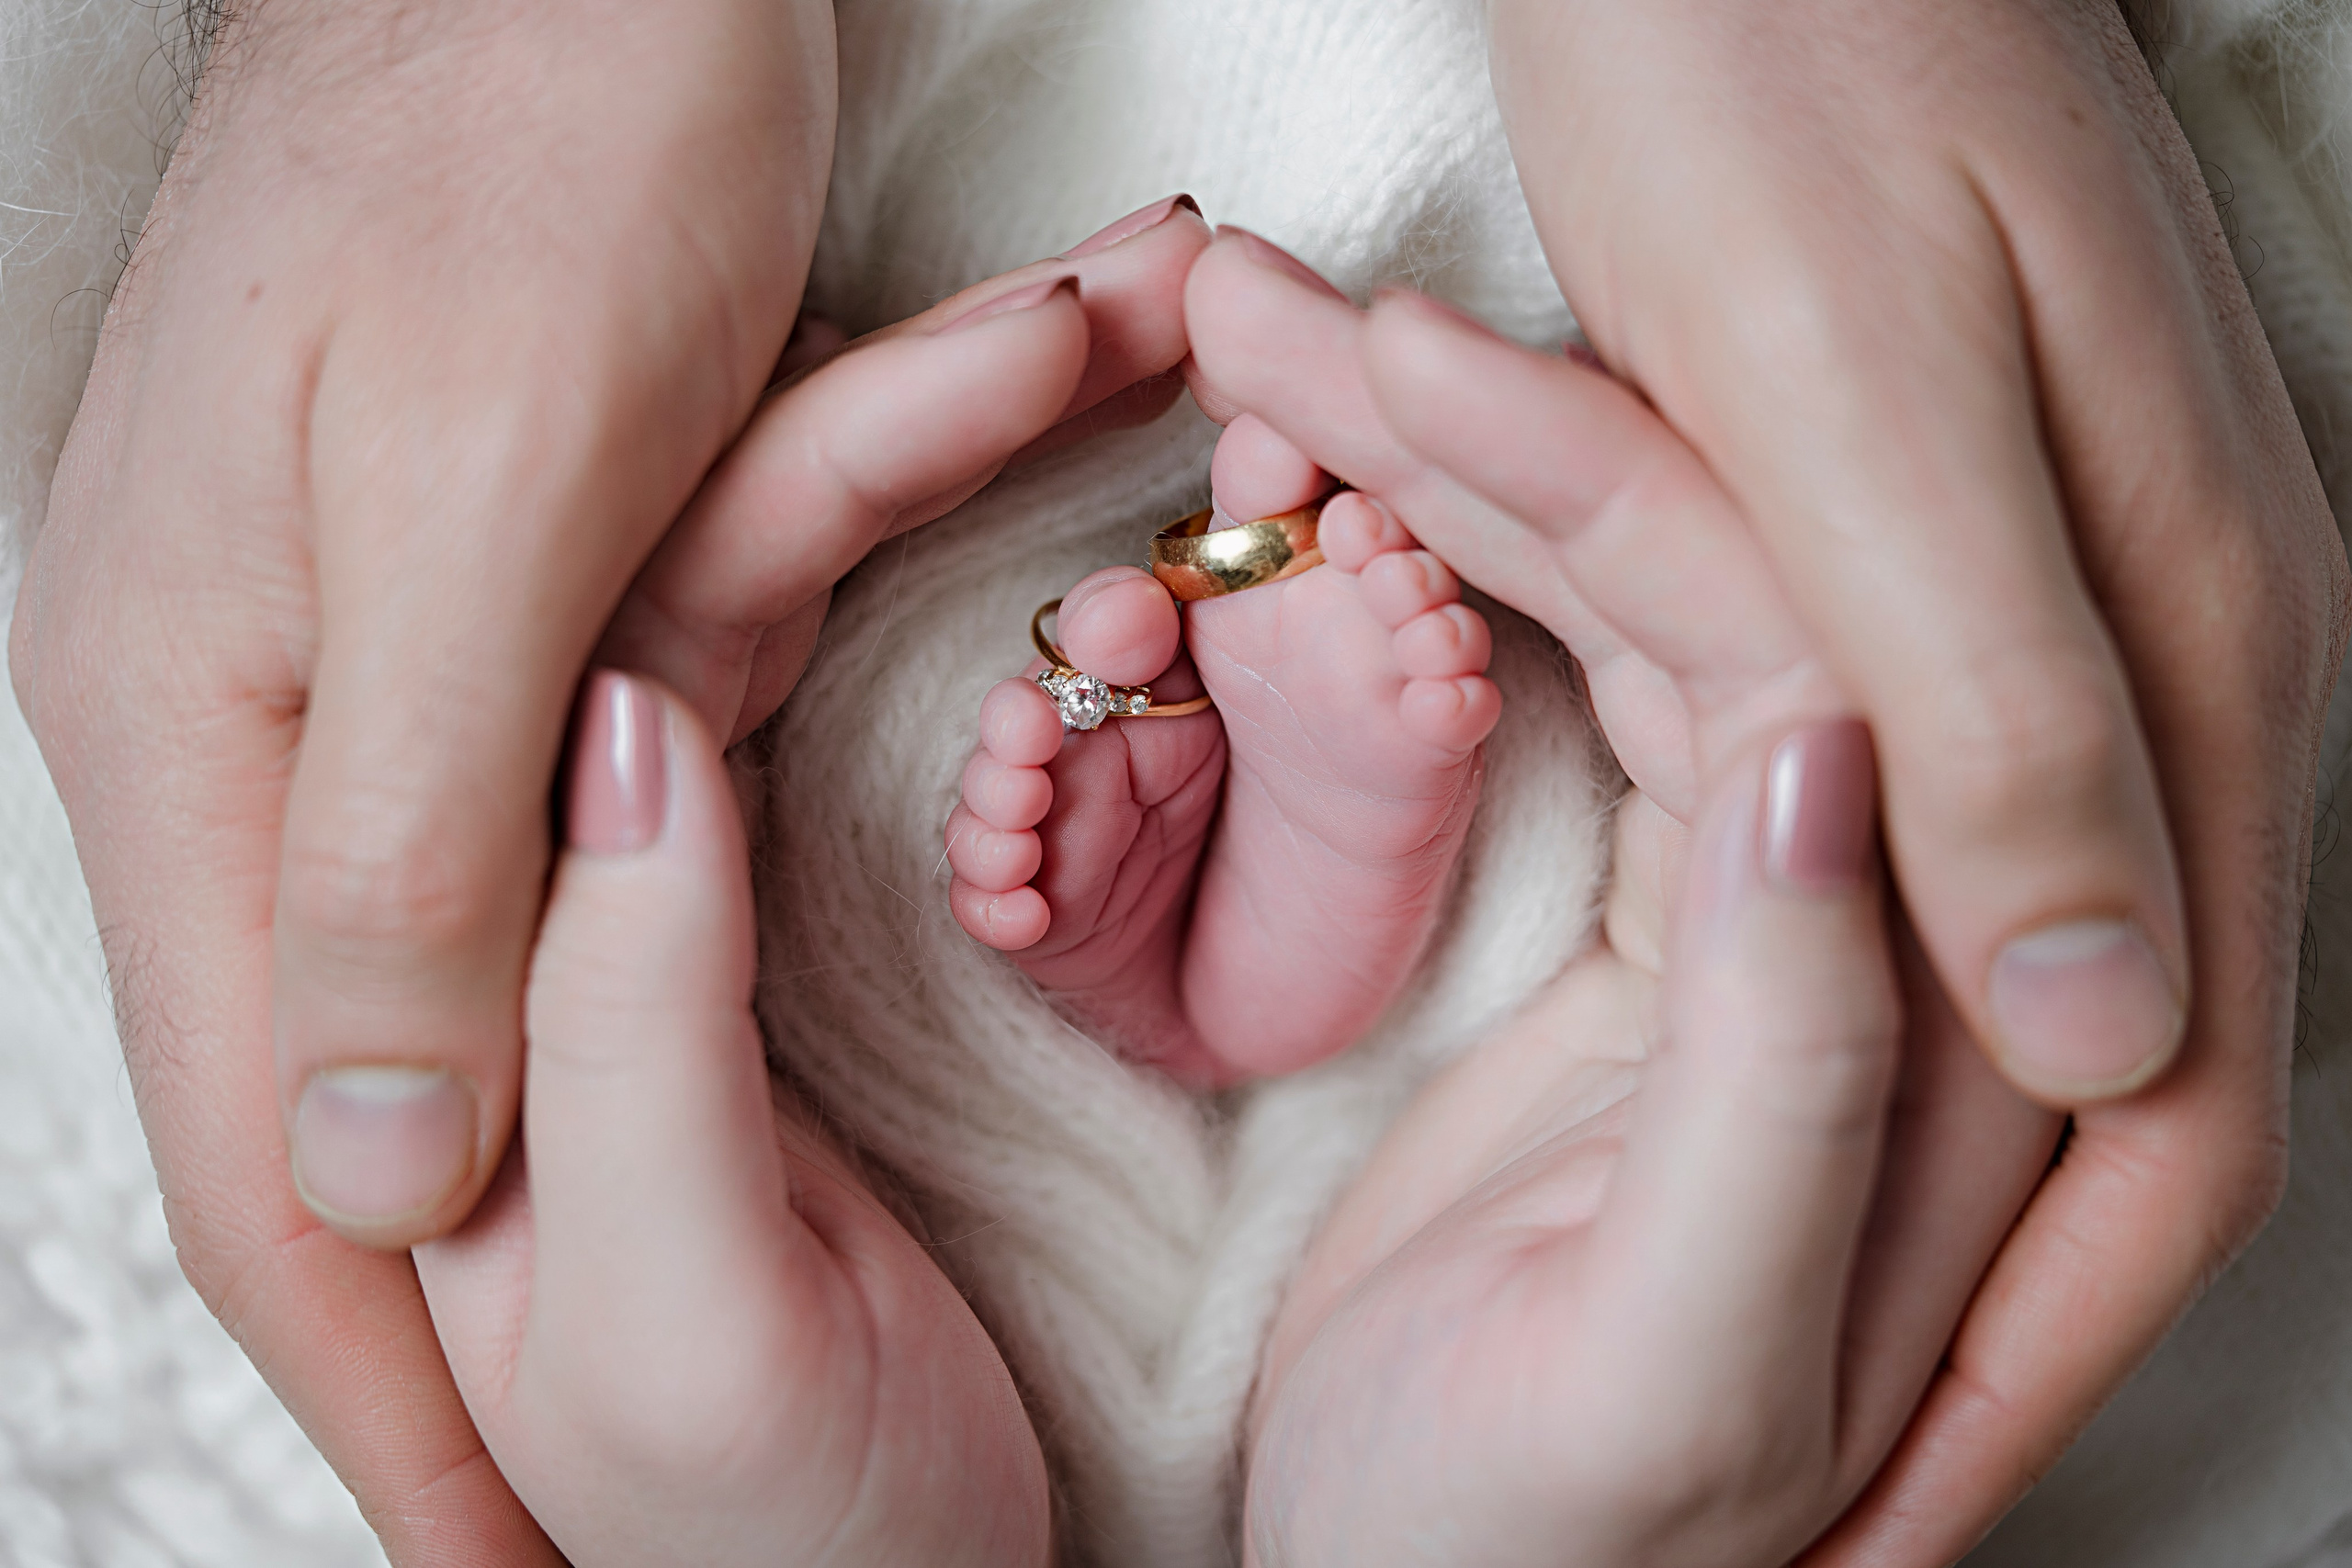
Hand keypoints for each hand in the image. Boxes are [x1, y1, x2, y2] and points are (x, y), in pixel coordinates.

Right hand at [7, 0, 1201, 1535]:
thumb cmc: (528, 145)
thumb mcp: (474, 512)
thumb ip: (400, 846)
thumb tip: (345, 1161)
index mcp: (224, 737)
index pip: (282, 1158)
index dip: (381, 1398)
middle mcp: (264, 722)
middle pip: (382, 1097)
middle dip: (495, 1313)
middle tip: (579, 1539)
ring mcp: (376, 654)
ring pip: (518, 961)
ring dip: (639, 1111)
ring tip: (722, 1311)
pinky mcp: (497, 580)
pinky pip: (611, 781)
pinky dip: (706, 872)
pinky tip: (721, 1018)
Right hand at [1183, 241, 2050, 1563]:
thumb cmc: (1532, 1551)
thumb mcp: (1677, 1369)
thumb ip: (1797, 1085)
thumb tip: (1837, 754)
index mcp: (1944, 1035)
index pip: (1809, 655)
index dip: (1597, 482)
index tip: (1385, 358)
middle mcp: (1889, 935)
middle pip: (1723, 587)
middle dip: (1493, 430)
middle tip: (1278, 315)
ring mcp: (1768, 915)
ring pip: (1644, 606)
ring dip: (1459, 470)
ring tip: (1276, 362)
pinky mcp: (1663, 925)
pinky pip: (1585, 675)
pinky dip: (1459, 567)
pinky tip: (1357, 488)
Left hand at [1484, 3, 2344, 1554]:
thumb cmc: (1786, 85)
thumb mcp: (1873, 420)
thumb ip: (2007, 729)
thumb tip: (2121, 1043)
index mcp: (2173, 663)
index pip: (2158, 1115)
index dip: (2028, 1357)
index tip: (1885, 1543)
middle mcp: (2167, 659)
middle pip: (2097, 1080)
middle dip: (1962, 1309)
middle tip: (1824, 1514)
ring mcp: (2069, 610)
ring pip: (1998, 975)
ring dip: (1889, 1168)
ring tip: (1779, 1361)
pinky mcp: (1947, 554)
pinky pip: (1904, 836)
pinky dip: (1822, 971)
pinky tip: (1746, 1066)